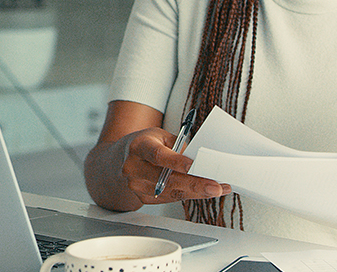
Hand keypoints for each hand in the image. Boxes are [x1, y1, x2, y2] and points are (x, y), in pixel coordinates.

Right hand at [114, 127, 230, 204]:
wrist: (118, 162)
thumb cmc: (144, 145)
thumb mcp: (159, 136)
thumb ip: (179, 147)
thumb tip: (202, 160)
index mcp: (138, 146)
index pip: (157, 155)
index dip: (175, 161)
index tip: (192, 165)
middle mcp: (134, 168)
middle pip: (166, 179)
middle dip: (194, 184)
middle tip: (215, 186)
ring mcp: (136, 186)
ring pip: (171, 192)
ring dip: (197, 192)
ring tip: (218, 189)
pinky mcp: (143, 198)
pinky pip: (171, 198)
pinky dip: (190, 195)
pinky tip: (205, 191)